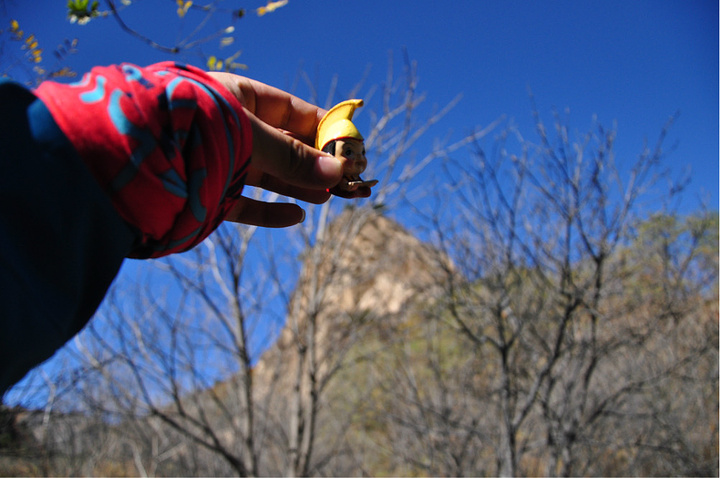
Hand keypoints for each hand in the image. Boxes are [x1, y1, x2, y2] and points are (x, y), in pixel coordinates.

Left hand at [208, 72, 368, 227]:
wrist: (132, 161)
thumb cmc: (193, 129)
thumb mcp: (250, 136)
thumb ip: (291, 156)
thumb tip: (337, 172)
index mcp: (236, 98)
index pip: (290, 110)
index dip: (322, 128)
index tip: (350, 147)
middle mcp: (231, 130)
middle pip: (283, 146)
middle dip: (316, 163)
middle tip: (347, 179)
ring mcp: (220, 162)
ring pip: (269, 175)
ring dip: (300, 186)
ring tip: (328, 196)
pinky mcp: (209, 195)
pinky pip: (246, 204)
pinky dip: (270, 211)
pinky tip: (295, 215)